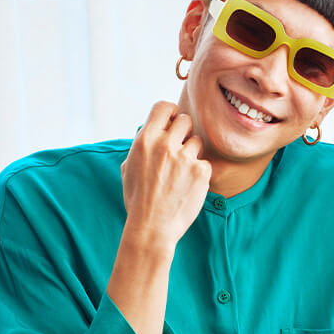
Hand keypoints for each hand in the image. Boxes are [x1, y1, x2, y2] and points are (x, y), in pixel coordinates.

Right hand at [120, 101, 210, 253]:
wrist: (152, 226)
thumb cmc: (138, 199)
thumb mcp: (129, 167)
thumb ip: (142, 146)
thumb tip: (149, 130)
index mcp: (145, 140)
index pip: (163, 107)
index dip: (170, 113)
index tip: (172, 123)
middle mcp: (165, 145)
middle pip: (185, 120)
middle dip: (184, 132)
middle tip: (179, 149)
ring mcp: (184, 158)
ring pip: (197, 141)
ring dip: (192, 153)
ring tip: (181, 173)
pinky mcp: (201, 171)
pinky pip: (205, 162)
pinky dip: (199, 173)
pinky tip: (188, 187)